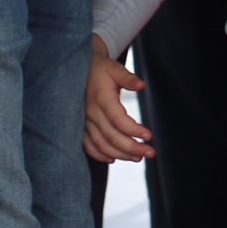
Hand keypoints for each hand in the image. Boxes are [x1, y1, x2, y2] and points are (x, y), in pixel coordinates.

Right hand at [82, 36, 152, 163]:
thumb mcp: (114, 68)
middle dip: (131, 148)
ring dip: (119, 154)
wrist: (76, 69)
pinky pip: (87, 145)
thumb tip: (142, 86)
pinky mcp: (80, 126)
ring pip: (100, 144)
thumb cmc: (100, 69)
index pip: (119, 120)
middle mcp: (91, 113)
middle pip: (111, 136)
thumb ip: (128, 78)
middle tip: (150, 153)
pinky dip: (99, 154)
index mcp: (101, 99)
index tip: (149, 136)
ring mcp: (84, 122)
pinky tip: (112, 159)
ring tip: (137, 157)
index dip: (134, 130)